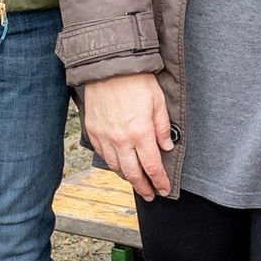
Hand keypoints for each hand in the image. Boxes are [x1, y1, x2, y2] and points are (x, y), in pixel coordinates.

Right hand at [82, 73, 172, 200]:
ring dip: (127, 178)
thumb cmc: (135, 80)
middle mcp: (121, 139)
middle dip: (143, 187)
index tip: (164, 189)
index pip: (152, 166)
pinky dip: (112, 164)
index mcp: (140, 132)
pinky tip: (118, 165)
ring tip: (136, 182)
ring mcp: (105, 137)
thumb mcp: (158, 101)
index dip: (159, 181)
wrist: (108, 66)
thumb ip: (163, 127)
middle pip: (133, 173)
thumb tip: (166, 147)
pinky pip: (103, 155)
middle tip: (150, 194)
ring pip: (116, 167)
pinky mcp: (93, 131)